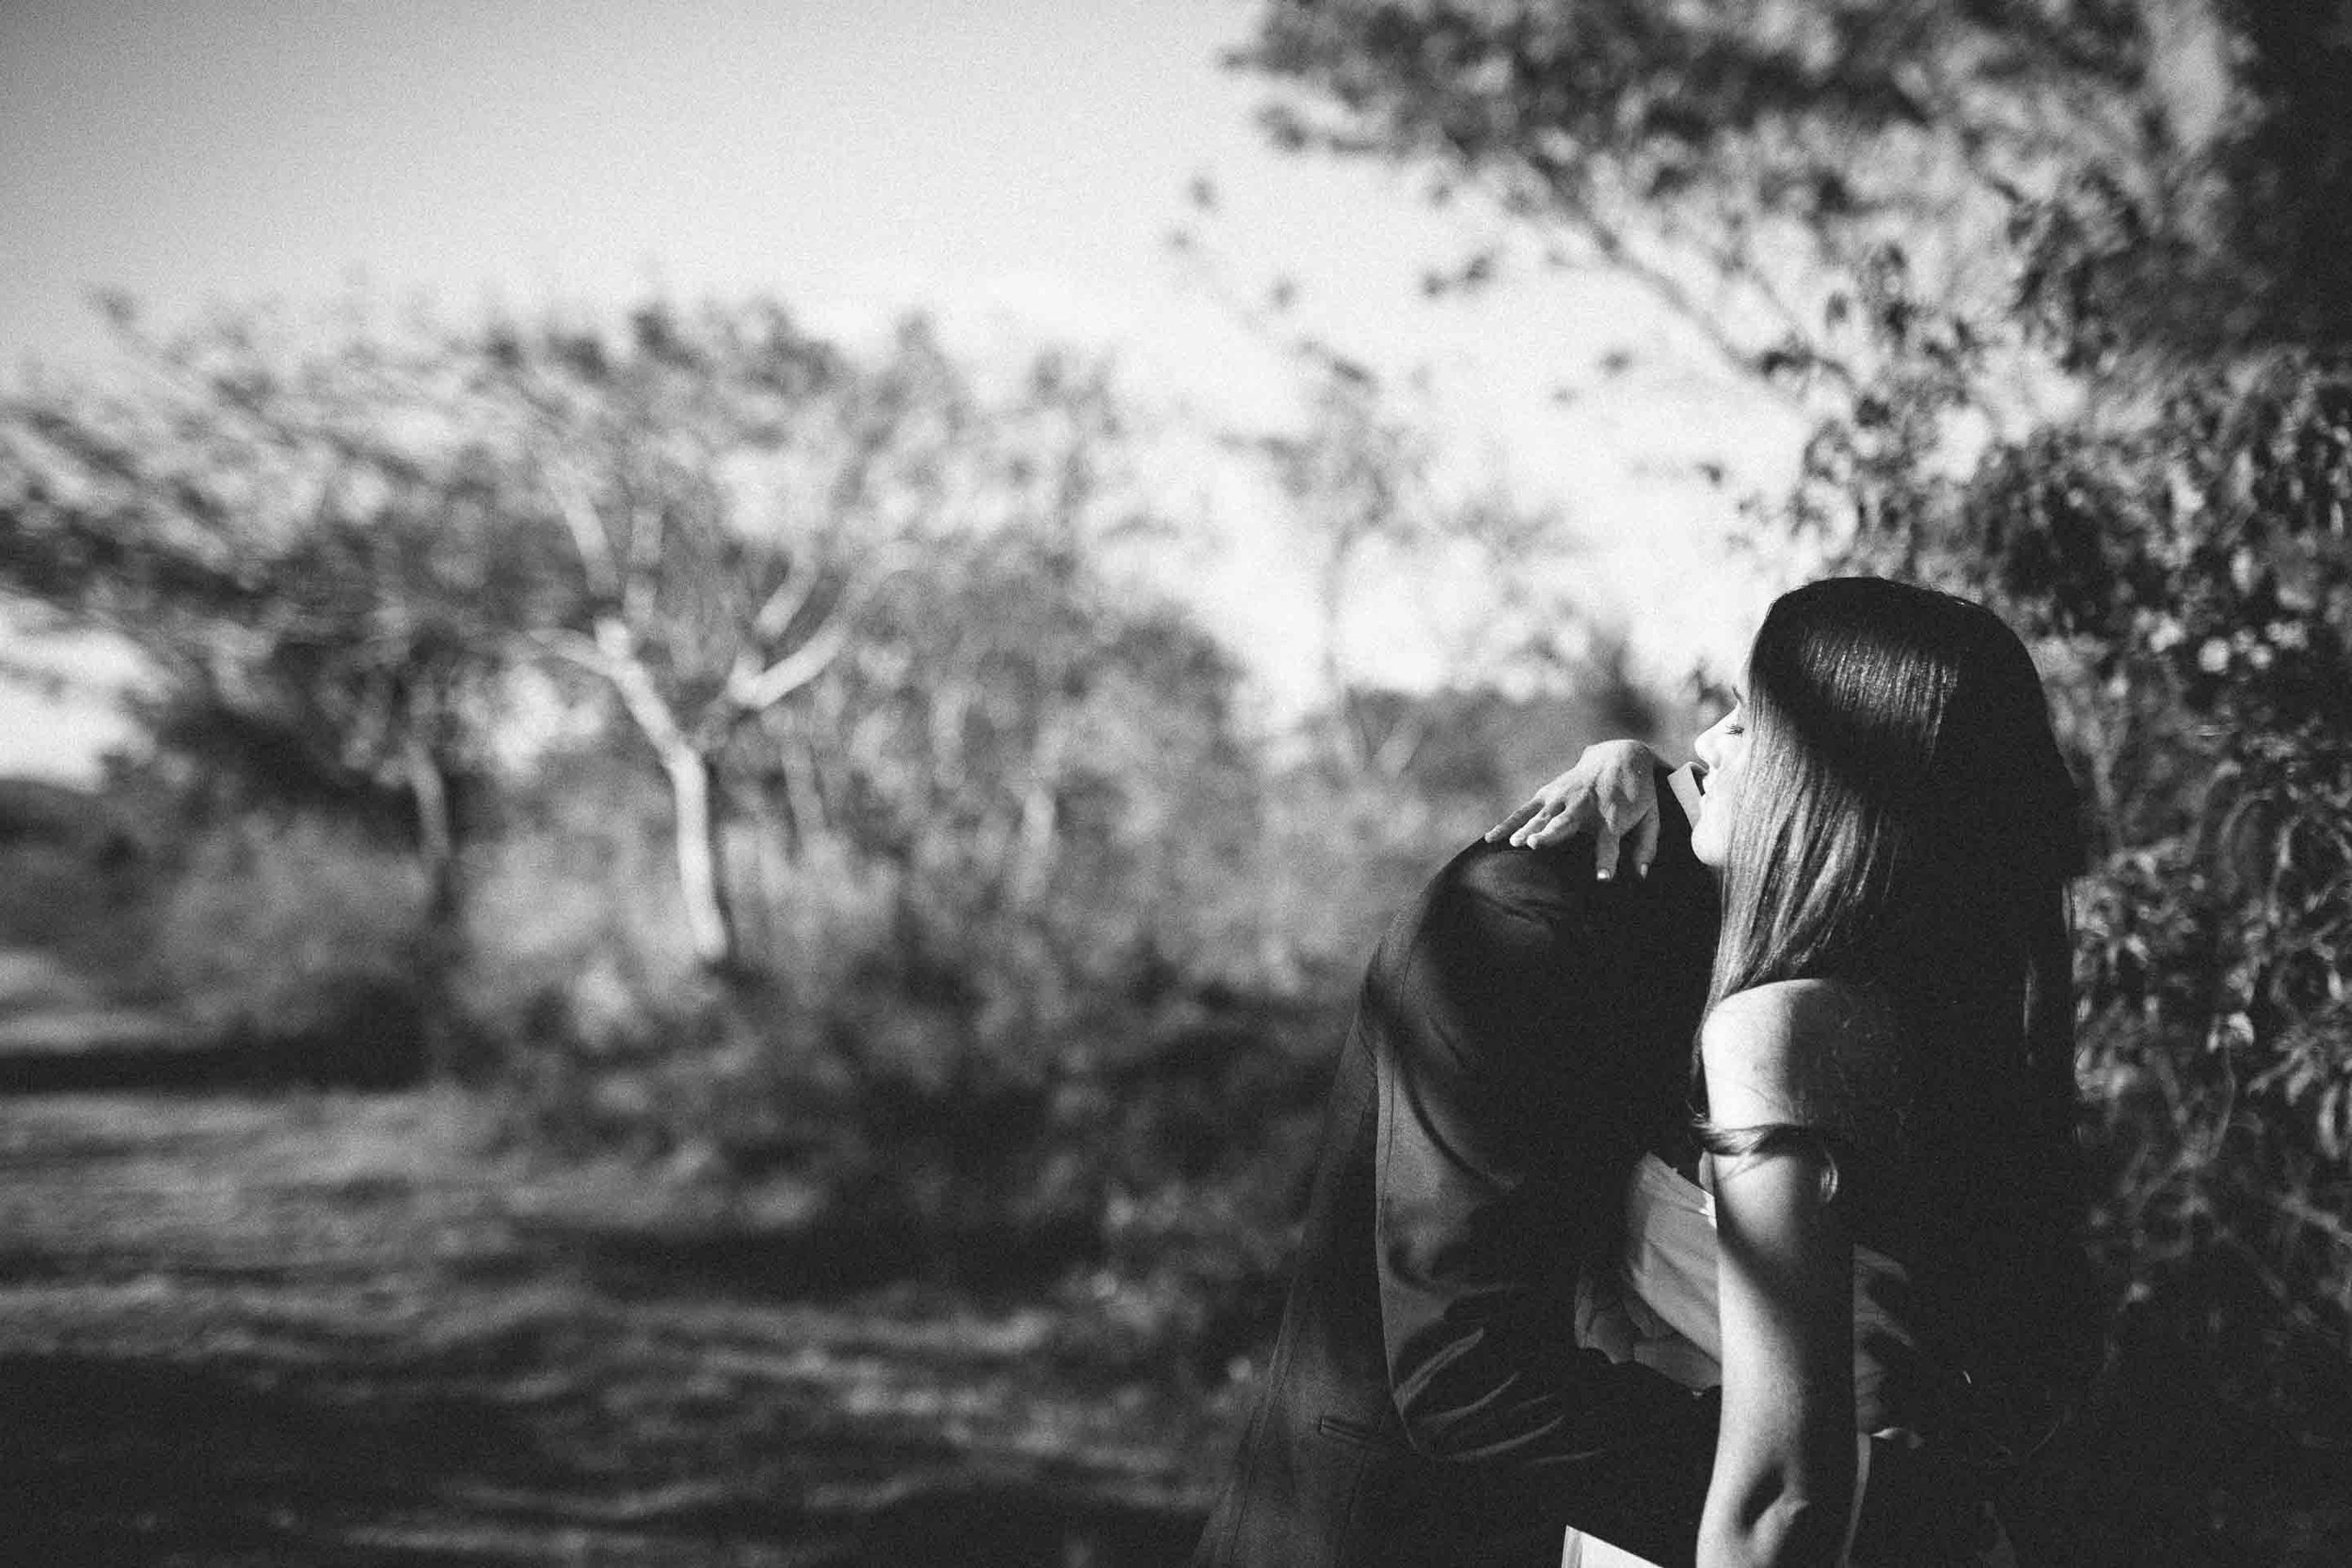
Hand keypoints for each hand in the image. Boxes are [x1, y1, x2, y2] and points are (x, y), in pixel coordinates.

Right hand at [1483, 739, 1662, 879]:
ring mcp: (1565, 797)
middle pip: (1566, 822)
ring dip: (1528, 828)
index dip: (1607, 860)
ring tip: (1516, 843)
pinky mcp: (1550, 792)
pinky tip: (1492, 838)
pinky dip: (1509, 822)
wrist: (1622, 755)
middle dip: (1551, 833)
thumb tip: (1640, 875)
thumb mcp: (1652, 817)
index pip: (1610, 843)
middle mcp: (1585, 806)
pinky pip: (1526, 810)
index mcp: (1612, 817)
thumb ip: (1646, 846)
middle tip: (1537, 844)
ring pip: (1542, 815)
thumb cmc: (1638, 793)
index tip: (1603, 878)